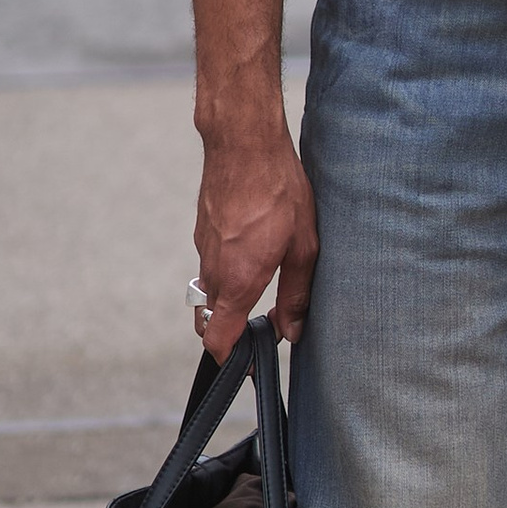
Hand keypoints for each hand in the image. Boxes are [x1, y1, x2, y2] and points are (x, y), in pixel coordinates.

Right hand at [193, 114, 318, 348]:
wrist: (243, 142)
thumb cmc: (279, 190)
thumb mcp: (304, 246)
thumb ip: (296, 294)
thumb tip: (291, 331)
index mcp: (238, 281)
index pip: (218, 340)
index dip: (231, 360)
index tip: (249, 365)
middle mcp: (214, 270)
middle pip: (210, 321)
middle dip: (232, 333)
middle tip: (264, 328)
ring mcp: (203, 249)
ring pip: (210, 292)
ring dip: (231, 301)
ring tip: (265, 286)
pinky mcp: (202, 231)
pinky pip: (210, 265)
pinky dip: (226, 273)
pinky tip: (255, 252)